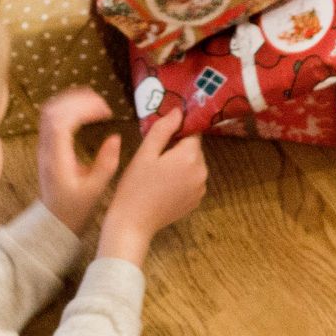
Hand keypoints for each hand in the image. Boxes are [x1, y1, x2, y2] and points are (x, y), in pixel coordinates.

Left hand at [36, 88, 122, 234]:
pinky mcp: (47, 147)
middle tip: (103, 103)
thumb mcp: (95, 190)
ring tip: (95, 102)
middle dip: (78, 100)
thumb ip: (106, 164)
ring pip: (49, 112)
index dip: (83, 109)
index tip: (106, 111)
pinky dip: (67, 108)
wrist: (54, 222)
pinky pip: (51, 119)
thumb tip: (115, 137)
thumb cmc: (75, 210)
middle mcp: (46, 149)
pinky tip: (84, 110)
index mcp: (57, 159)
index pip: (62, 122)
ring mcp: (44, 147)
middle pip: (53, 111)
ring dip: (71, 101)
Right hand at [98, 110, 207, 265]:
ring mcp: (201, 188)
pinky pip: (192, 180)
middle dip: (177, 148)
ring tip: (157, 173)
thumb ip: (163, 129)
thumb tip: (178, 111)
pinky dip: (182, 178)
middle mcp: (202, 171)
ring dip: (180, 163)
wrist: (133, 223)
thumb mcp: (145, 153)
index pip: (192, 132)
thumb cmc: (135, 186)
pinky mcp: (196, 200)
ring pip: (193, 164)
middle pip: (194, 149)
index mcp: (190, 156)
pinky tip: (163, 186)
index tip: (163, 135)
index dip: (178, 130)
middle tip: (154, 156)